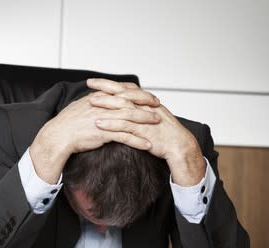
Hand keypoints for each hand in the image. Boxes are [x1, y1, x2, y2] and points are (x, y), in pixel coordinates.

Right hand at [29, 86, 159, 183]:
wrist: (58, 136)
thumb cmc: (67, 124)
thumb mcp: (80, 106)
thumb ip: (93, 101)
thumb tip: (98, 98)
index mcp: (99, 98)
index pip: (123, 91)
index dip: (137, 93)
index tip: (147, 95)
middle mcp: (104, 106)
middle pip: (130, 102)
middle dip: (146, 104)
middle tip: (158, 107)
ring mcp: (105, 119)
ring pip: (131, 118)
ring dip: (146, 121)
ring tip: (158, 124)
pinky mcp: (104, 133)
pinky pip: (126, 137)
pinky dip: (138, 141)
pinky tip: (147, 144)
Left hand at [90, 80, 205, 185]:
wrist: (179, 145)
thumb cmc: (164, 132)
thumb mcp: (151, 116)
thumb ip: (138, 109)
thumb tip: (124, 105)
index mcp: (145, 102)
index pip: (125, 87)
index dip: (109, 83)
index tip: (94, 81)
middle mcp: (145, 106)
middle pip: (123, 93)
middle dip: (105, 88)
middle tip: (89, 85)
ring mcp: (144, 118)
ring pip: (123, 107)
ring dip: (106, 104)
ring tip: (91, 102)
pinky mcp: (143, 132)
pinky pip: (125, 126)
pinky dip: (111, 124)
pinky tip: (99, 124)